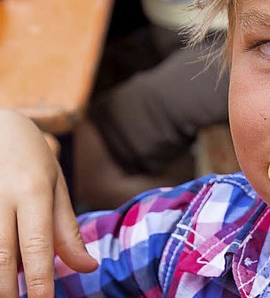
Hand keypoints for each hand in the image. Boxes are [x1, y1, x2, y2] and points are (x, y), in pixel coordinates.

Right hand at [0, 110, 96, 296]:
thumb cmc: (30, 157)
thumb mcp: (55, 186)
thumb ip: (67, 229)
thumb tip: (88, 267)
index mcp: (33, 190)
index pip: (37, 243)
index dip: (40, 278)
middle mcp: (0, 197)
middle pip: (2, 255)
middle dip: (7, 289)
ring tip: (7, 291)